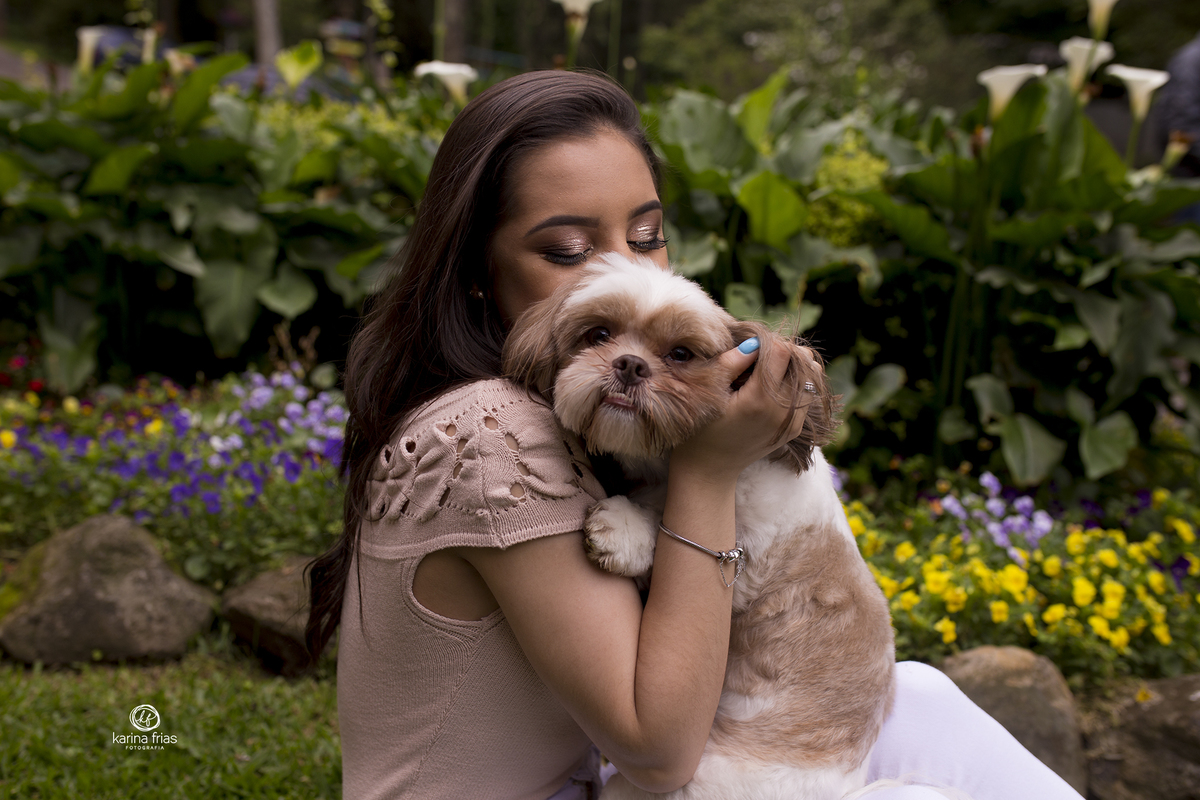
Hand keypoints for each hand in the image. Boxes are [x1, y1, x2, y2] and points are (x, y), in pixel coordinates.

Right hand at [669, 334, 816, 483]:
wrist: (709, 469)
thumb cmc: (700, 429)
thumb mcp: (709, 392)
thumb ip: (731, 362)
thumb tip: (754, 342)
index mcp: (761, 400)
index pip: (783, 351)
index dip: (766, 342)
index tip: (748, 349)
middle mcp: (783, 411)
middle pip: (803, 360)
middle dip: (783, 351)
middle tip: (758, 358)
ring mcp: (793, 422)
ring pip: (811, 375)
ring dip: (792, 366)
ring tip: (767, 371)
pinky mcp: (794, 428)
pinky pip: (807, 393)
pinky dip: (795, 382)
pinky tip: (772, 387)